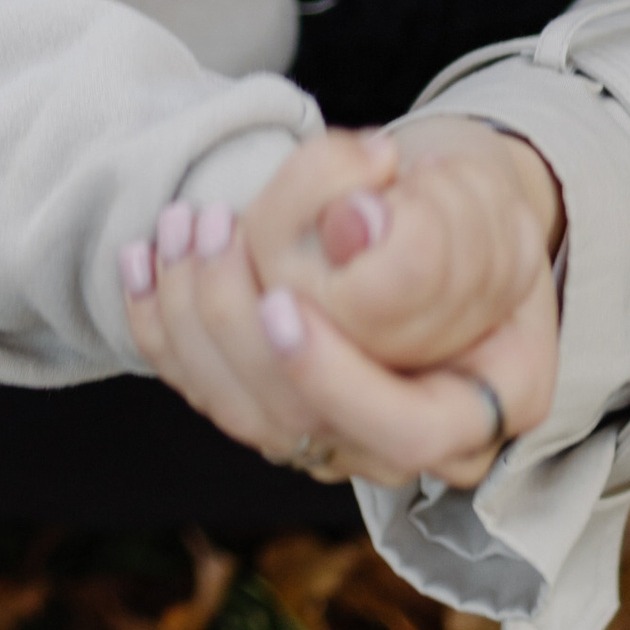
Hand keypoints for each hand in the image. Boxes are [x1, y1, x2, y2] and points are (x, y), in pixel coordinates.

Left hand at [118, 123, 561, 493]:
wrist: (436, 210)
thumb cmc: (472, 200)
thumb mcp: (478, 191)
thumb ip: (437, 214)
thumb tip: (352, 226)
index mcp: (488, 398)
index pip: (409, 430)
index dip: (334, 379)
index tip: (279, 302)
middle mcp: (407, 438)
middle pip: (302, 426)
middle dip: (237, 327)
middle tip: (215, 225)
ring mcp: (334, 431)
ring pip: (241, 413)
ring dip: (192, 318)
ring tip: (185, 222)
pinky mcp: (272, 404)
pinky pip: (204, 389)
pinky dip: (160, 325)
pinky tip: (141, 256)